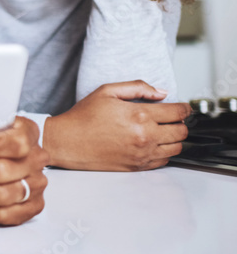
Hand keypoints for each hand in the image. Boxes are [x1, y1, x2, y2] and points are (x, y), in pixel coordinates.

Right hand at [44, 80, 189, 170]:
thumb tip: (161, 93)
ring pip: (176, 148)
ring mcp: (143, 154)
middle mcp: (145, 136)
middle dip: (181, 123)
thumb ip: (137, 87)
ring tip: (164, 131)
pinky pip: (164, 161)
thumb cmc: (84, 116)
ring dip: (174, 138)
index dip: (184, 108)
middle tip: (172, 118)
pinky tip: (153, 143)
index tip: (183, 107)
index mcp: (139, 115)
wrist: (68, 141)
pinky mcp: (138, 166)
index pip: (177, 112)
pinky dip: (164, 151)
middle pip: (181, 131)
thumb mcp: (107, 91)